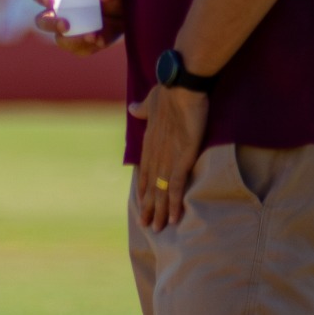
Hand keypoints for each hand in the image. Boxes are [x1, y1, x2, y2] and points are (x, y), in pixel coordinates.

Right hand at [33, 0, 126, 54]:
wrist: (133, 7)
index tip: (51, 0)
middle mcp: (60, 13)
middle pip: (42, 21)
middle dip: (50, 24)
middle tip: (64, 24)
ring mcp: (71, 30)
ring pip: (60, 40)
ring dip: (71, 41)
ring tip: (90, 36)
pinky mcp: (85, 43)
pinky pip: (81, 50)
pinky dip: (89, 46)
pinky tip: (100, 40)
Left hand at [130, 83, 208, 229]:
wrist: (180, 85)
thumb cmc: (168, 90)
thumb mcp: (151, 101)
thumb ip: (142, 109)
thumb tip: (132, 108)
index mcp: (149, 142)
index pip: (144, 171)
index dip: (143, 188)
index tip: (141, 202)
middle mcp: (154, 153)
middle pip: (150, 186)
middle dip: (148, 207)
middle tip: (147, 225)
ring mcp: (166, 157)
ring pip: (161, 191)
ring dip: (160, 211)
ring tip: (158, 229)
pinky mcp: (181, 158)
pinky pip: (175, 186)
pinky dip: (175, 203)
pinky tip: (174, 219)